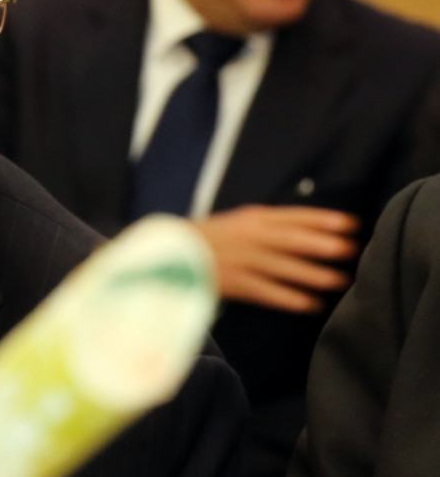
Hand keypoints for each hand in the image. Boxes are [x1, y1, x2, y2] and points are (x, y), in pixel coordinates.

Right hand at [190, 205, 359, 312]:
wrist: (170, 255)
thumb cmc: (213, 240)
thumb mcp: (240, 224)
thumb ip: (270, 226)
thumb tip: (311, 232)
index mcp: (252, 218)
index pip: (293, 216)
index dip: (323, 219)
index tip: (352, 223)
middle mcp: (248, 236)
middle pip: (290, 239)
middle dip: (322, 243)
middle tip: (352, 249)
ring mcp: (241, 260)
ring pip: (282, 267)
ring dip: (313, 274)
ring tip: (340, 280)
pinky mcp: (233, 283)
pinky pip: (266, 291)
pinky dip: (289, 298)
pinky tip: (311, 304)